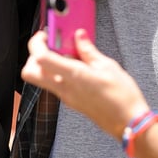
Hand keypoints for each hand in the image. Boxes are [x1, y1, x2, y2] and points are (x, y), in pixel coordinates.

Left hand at [21, 29, 148, 137]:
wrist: (128, 122)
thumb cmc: (122, 96)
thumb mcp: (107, 66)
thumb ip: (88, 50)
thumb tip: (79, 37)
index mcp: (73, 76)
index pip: (40, 58)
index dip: (37, 43)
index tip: (46, 34)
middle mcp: (64, 88)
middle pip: (30, 72)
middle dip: (34, 55)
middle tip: (51, 44)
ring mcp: (66, 97)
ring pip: (41, 79)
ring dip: (46, 64)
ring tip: (67, 53)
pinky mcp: (71, 101)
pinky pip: (55, 85)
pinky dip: (58, 72)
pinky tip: (76, 66)